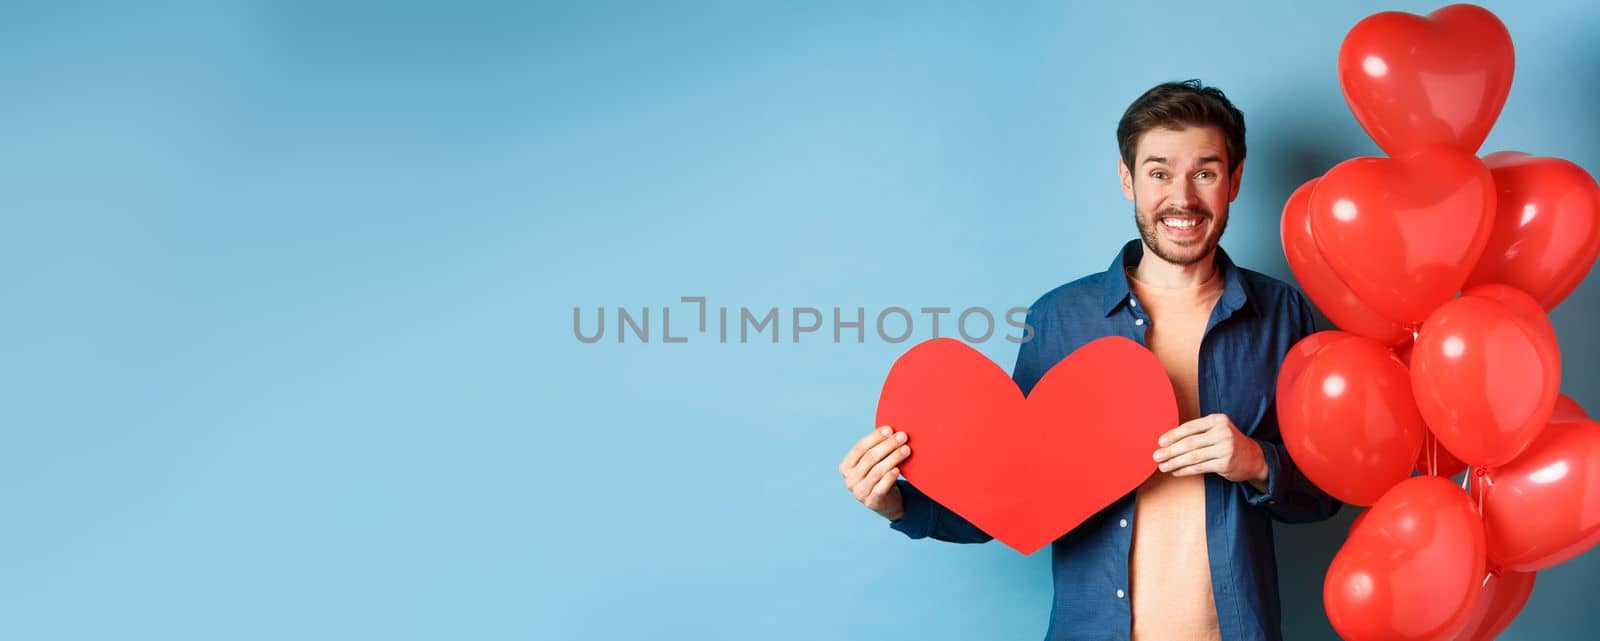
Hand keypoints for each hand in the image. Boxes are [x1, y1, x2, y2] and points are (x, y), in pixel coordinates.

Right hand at [839, 425, 911, 520]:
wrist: (887, 502)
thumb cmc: (880, 476)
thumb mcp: (874, 462)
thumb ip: (876, 448)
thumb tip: (891, 429)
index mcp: (846, 466)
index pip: (860, 447)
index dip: (875, 437)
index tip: (890, 429)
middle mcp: (849, 480)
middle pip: (870, 458)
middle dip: (888, 445)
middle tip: (903, 437)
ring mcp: (859, 492)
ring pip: (877, 471)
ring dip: (893, 458)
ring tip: (906, 449)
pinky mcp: (871, 502)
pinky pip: (881, 487)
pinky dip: (890, 477)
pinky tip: (898, 469)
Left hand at [1152, 413, 1268, 489]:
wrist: (1254, 457)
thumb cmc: (1228, 442)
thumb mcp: (1217, 430)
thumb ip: (1198, 432)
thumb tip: (1168, 441)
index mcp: (1218, 420)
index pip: (1190, 427)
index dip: (1173, 435)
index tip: (1160, 442)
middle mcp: (1222, 432)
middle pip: (1190, 443)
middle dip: (1170, 451)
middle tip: (1157, 456)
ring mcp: (1225, 448)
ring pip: (1193, 456)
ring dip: (1175, 462)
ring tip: (1163, 466)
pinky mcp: (1225, 463)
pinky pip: (1200, 467)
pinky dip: (1186, 470)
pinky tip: (1176, 472)